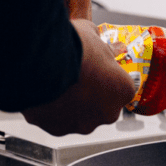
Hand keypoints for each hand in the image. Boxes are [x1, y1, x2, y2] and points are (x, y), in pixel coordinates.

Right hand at [22, 20, 135, 135]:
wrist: (41, 61)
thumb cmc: (72, 47)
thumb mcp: (92, 35)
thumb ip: (100, 46)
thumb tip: (98, 41)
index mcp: (124, 89)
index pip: (120, 86)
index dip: (106, 76)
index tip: (94, 68)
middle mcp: (108, 113)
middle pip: (101, 105)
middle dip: (90, 94)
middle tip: (75, 77)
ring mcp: (83, 124)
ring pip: (79, 116)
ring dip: (70, 104)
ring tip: (56, 84)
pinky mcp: (58, 130)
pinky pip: (56, 120)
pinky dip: (50, 110)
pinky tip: (43, 92)